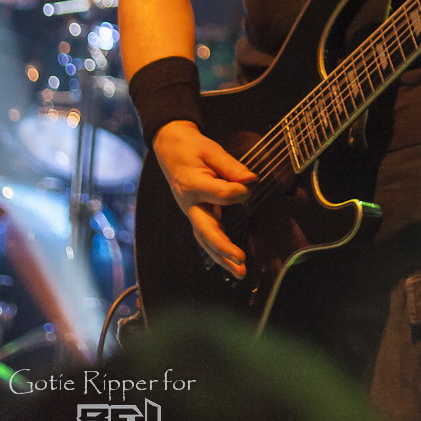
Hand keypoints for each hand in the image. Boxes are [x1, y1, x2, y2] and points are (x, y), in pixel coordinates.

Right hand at [152, 120, 255, 278]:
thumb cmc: (192, 147)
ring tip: (240, 273)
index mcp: (193, 184)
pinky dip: (217, 251)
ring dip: (222, 258)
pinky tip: (231, 263)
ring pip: (205, 240)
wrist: (169, 148)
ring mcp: (190, 212)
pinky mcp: (195, 215)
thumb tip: (250, 180)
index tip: (250, 183)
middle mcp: (189, 204)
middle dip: (224, 248)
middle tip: (241, 260)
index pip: (219, 194)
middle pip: (206, 231)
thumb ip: (230, 166)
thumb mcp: (211, 149)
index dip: (237, 191)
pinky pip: (205, 236)